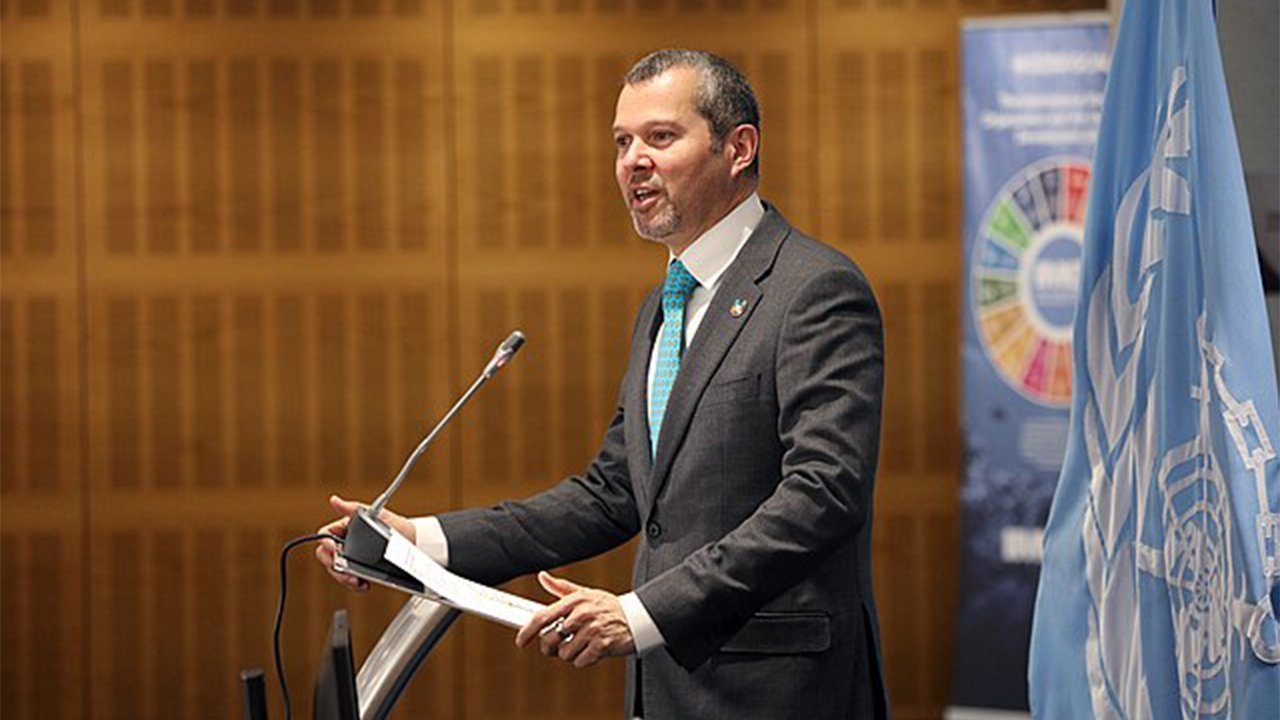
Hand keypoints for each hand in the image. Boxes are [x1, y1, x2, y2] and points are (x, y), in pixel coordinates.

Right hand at [314, 494, 416, 591]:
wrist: (414, 541)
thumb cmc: (394, 524)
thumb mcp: (377, 513)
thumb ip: (354, 508)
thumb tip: (334, 500)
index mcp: (345, 529)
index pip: (325, 535)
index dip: (325, 543)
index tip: (334, 550)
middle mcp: (346, 544)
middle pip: (327, 556)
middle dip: (332, 565)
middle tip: (343, 569)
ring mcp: (352, 559)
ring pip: (337, 570)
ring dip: (343, 577)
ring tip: (356, 580)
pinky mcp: (361, 571)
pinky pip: (351, 580)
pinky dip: (355, 584)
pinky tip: (363, 584)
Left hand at [515, 571, 635, 667]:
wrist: (638, 618)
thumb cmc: (609, 606)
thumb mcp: (585, 593)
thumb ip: (561, 588)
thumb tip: (542, 577)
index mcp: (574, 601)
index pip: (543, 617)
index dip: (527, 631)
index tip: (520, 641)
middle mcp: (581, 615)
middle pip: (550, 640)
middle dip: (550, 647)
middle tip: (558, 645)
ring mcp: (591, 631)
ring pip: (564, 654)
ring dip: (570, 653)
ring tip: (583, 643)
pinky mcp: (601, 646)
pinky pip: (580, 662)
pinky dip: (584, 660)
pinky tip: (593, 650)